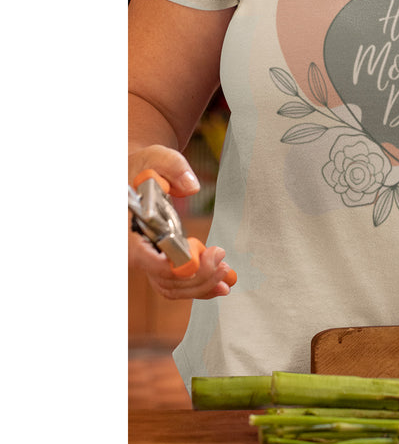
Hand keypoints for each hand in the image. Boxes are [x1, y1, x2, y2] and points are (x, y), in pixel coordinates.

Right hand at [128, 144, 235, 299]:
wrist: (136, 177)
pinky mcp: (159, 261)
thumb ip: (172, 166)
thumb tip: (191, 187)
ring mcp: (146, 258)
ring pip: (170, 286)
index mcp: (126, 228)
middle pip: (162, 277)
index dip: (171, 264)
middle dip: (196, 276)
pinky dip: (197, 286)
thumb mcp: (155, 157)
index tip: (202, 257)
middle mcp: (133, 248)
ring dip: (200, 286)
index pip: (142, 256)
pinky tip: (220, 284)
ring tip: (227, 276)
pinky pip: (175, 283)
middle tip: (223, 260)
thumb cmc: (142, 168)